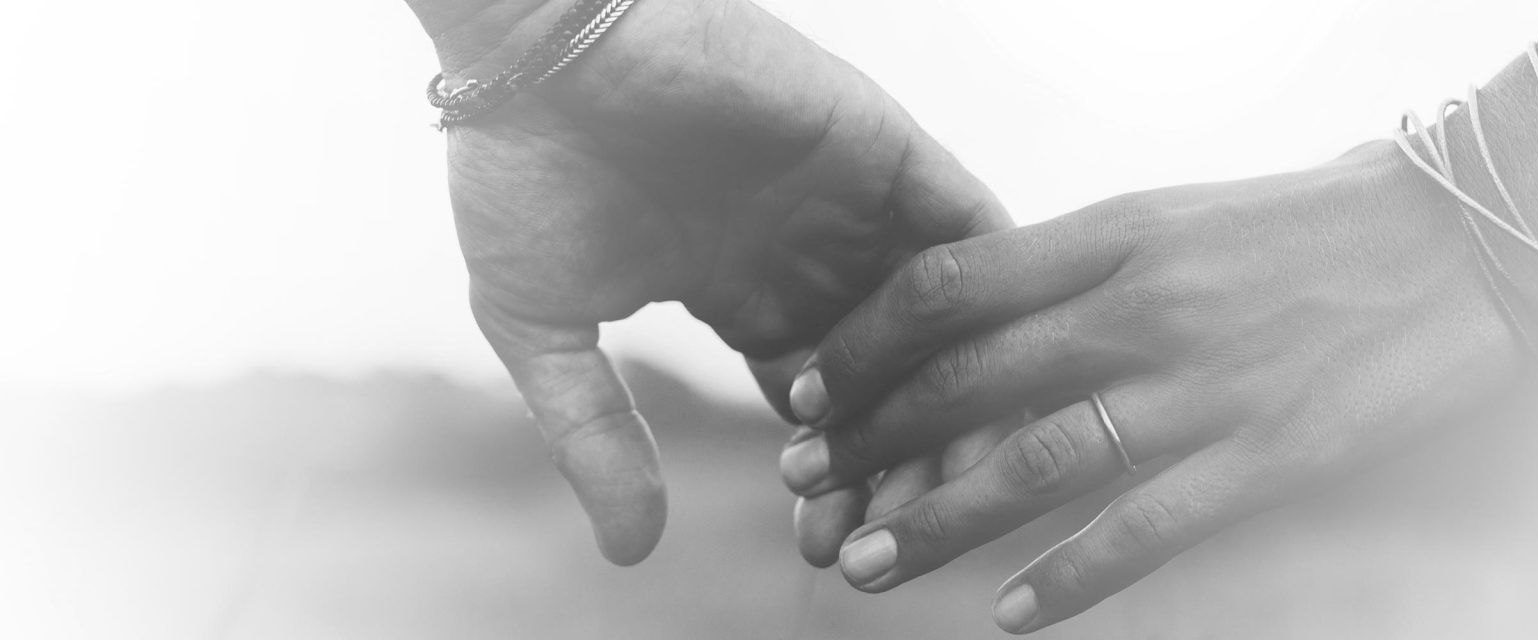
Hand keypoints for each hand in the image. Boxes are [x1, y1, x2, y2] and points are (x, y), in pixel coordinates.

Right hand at [405, 0, 1008, 564]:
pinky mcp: (881, 147)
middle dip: (897, 462)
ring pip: (941, 315)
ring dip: (952, 395)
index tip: (827, 548)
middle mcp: (811, 251)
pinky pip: (964, 225)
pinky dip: (986, 292)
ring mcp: (852, 200)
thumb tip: (633, 552)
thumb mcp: (540, 325)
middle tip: (897, 535)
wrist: (535, 45)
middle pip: (893, 377)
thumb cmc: (521, 167)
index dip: (832, 479)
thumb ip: (596, 433)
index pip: (822, 407)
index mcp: (744, 291)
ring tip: (945, 480)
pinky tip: (989, 371)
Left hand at [781, 140, 1529, 631]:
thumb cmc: (1321, 221)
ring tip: (866, 564)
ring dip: (939, 520)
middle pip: (969, 380)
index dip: (862, 343)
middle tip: (802, 485)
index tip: (807, 385)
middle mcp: (1142, 305)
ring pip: (1038, 464)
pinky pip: (1146, 531)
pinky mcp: (1268, 456)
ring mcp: (1204, 386)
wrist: (1475, 235)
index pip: (949, 285)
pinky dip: (1070, 579)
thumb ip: (1084, 265)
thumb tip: (984, 315)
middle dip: (869, 437)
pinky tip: (1011, 618)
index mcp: (1115, 230)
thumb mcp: (1181, 215)